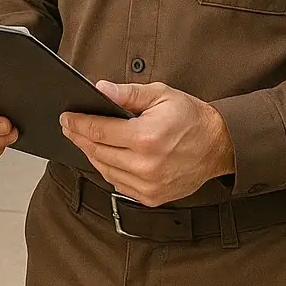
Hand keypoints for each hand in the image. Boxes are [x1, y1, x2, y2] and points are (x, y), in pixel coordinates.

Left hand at [60, 81, 234, 207]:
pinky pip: (118, 184)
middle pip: (97, 152)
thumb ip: (127, 93)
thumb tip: (100, 88)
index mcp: (146, 138)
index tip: (66, 117)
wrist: (218, 146)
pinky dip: (107, 170)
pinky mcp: (151, 197)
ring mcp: (148, 185)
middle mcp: (145, 165)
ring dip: (91, 154)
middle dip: (79, 137)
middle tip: (70, 126)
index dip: (78, 123)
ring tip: (83, 140)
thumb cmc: (191, 118)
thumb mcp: (160, 95)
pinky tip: (104, 157)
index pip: (98, 131)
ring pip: (104, 170)